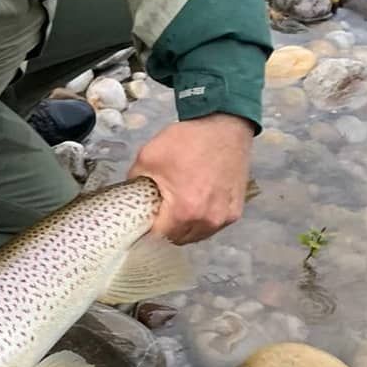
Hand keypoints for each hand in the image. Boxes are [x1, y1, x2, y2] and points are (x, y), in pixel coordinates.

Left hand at [127, 114, 253, 245]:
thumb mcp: (148, 157)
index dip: (147, 229)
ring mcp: (224, 218)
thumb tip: (131, 196)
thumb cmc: (187, 141)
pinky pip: (212, 226)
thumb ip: (134, 182)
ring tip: (177, 206)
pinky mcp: (235, 212)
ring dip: (184, 227)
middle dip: (165, 228)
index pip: (158, 236)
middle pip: (178, 239)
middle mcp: (208, 220)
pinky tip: (195, 203)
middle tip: (158, 210)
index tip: (142, 218)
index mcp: (184, 210)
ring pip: (197, 235)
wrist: (224, 128)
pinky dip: (201, 220)